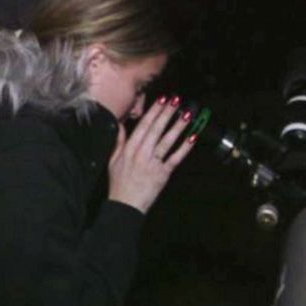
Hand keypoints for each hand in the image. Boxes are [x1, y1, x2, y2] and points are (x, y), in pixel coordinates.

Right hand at [107, 95, 197, 213]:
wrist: (125, 206)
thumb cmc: (118, 184)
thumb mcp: (113, 160)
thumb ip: (118, 140)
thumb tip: (119, 123)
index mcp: (129, 148)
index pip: (143, 125)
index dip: (154, 111)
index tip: (162, 99)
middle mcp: (141, 153)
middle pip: (156, 129)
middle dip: (167, 113)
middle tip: (176, 100)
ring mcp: (152, 164)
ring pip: (167, 141)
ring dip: (177, 127)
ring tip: (187, 114)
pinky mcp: (162, 174)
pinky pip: (175, 158)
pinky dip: (184, 148)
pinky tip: (192, 137)